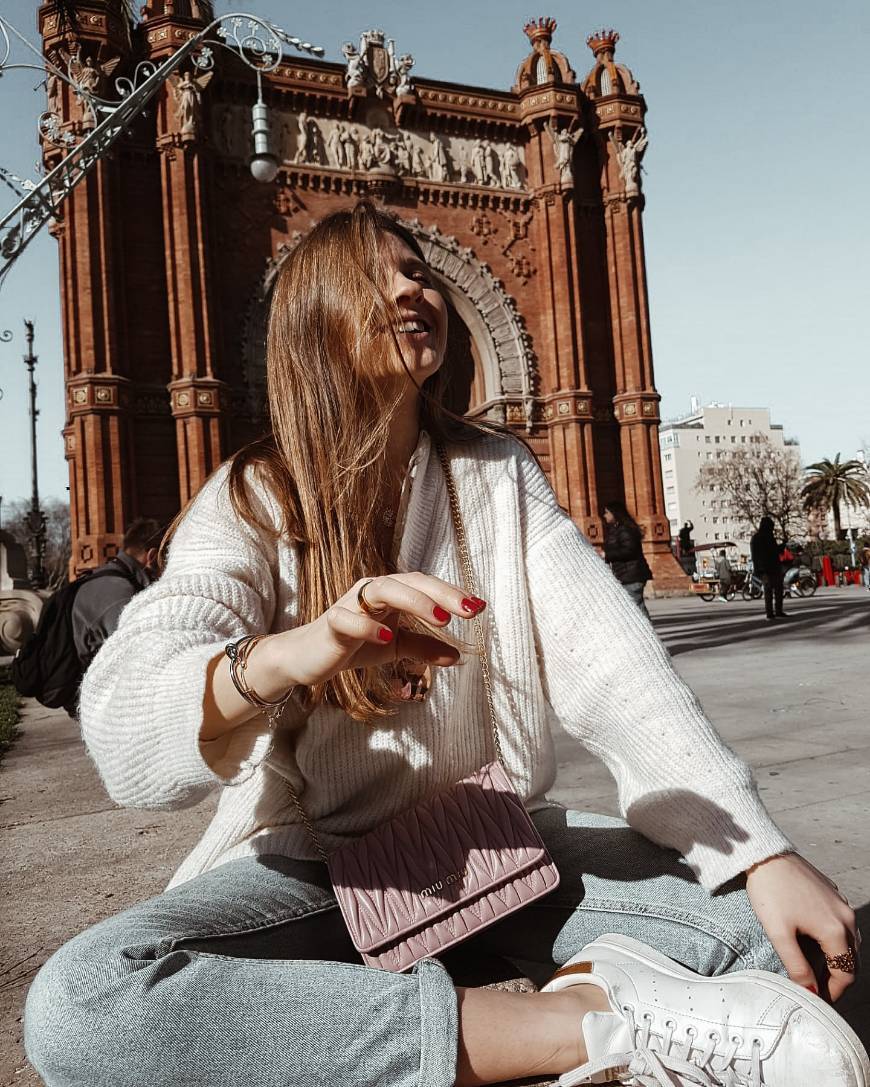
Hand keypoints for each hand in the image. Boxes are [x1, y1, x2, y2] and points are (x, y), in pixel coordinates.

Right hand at [257, 572, 484, 693]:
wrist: (308, 658)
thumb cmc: (352, 645)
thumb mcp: (394, 647)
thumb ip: (423, 647)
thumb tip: (457, 655)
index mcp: (389, 593)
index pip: (425, 585)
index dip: (451, 594)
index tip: (479, 608)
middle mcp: (371, 591)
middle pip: (409, 581)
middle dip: (441, 594)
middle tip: (469, 611)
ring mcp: (350, 604)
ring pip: (383, 590)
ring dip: (413, 602)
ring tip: (439, 619)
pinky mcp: (331, 623)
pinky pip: (348, 619)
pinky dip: (368, 627)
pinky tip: (387, 638)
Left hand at [746, 853, 858, 1000]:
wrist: (765, 855)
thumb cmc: (770, 892)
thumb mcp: (779, 934)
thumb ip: (797, 967)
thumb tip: (809, 993)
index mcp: (835, 930)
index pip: (846, 974)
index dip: (833, 992)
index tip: (818, 1000)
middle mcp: (845, 916)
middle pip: (852, 960)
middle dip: (837, 979)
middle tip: (817, 989)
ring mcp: (841, 903)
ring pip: (849, 942)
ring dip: (837, 960)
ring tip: (816, 971)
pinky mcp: (832, 894)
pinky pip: (842, 925)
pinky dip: (835, 941)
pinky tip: (815, 943)